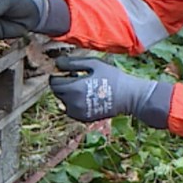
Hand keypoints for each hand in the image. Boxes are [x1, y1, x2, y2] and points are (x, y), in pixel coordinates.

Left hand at [48, 57, 172, 128]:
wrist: (129, 97)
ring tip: (83, 86)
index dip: (57, 75)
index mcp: (74, 89)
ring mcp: (78, 113)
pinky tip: (87, 96)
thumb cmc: (112, 77)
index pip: (53, 83)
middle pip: (57, 92)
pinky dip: (74, 103)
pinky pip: (71, 110)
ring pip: (63, 102)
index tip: (67, 71)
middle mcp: (73, 103)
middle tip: (76, 77)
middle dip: (63, 84)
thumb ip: (72, 63)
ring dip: (68, 94)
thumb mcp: (93, 64)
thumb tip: (56, 63)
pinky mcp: (84, 119)